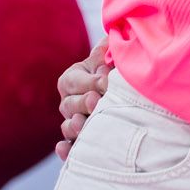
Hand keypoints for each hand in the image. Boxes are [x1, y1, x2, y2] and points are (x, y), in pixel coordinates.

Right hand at [54, 39, 110, 160]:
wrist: (124, 97)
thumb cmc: (113, 74)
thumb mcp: (108, 60)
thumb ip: (107, 51)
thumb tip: (110, 39)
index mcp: (72, 80)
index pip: (72, 81)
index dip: (88, 81)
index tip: (106, 80)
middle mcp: (68, 102)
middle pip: (68, 105)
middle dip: (83, 102)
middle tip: (97, 101)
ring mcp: (72, 123)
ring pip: (67, 126)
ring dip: (74, 126)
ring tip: (84, 124)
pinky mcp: (78, 143)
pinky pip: (68, 148)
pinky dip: (65, 150)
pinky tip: (67, 151)